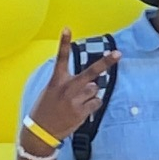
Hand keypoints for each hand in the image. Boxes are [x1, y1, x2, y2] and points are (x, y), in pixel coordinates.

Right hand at [24, 29, 118, 144]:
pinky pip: (96, 102)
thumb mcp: (51, 91)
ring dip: (90, 94)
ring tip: (77, 102)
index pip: (61, 57)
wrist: (41, 131)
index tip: (67, 28)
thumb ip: (69, 83)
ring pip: (95, 89)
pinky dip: (92, 105)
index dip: (64, 42)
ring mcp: (76, 100)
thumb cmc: (46, 108)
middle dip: (106, 62)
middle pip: (91, 72)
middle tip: (118, 54)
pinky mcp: (82, 111)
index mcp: (56, 80)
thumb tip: (93, 82)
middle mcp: (67, 88)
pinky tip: (80, 110)